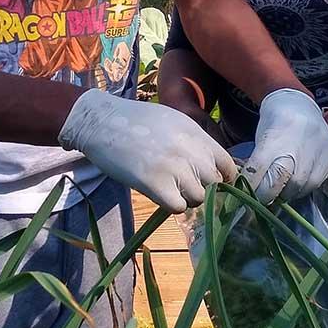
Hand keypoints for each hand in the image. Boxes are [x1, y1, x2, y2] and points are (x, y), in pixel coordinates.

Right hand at [59, 89, 236, 212]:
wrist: (101, 121)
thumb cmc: (135, 121)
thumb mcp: (173, 121)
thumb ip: (194, 141)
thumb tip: (211, 166)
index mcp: (196, 133)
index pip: (227, 165)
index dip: (222, 177)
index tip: (211, 182)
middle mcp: (189, 150)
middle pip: (214, 184)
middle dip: (202, 188)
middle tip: (183, 185)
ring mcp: (173, 167)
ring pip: (198, 198)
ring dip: (185, 198)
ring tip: (168, 188)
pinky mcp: (155, 183)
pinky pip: (178, 206)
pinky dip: (171, 205)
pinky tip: (158, 193)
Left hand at [242, 88, 327, 204]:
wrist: (299, 105)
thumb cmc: (274, 125)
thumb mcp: (261, 140)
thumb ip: (256, 165)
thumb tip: (249, 191)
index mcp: (274, 135)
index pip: (258, 167)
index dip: (251, 185)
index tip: (245, 194)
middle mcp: (298, 140)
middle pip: (283, 179)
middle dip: (269, 195)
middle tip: (262, 200)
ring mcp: (318, 147)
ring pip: (301, 184)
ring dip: (287, 194)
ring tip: (279, 193)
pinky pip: (317, 181)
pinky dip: (303, 189)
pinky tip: (295, 186)